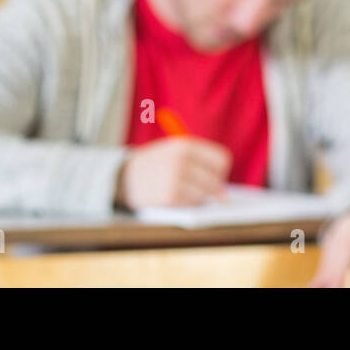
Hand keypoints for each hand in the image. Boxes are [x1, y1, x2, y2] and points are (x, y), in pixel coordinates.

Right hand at [114, 136, 231, 208]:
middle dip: (210, 187)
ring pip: (205, 195)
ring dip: (198, 196)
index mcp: (185, 145)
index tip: (211, 174)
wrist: (125, 176)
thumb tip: (224, 197)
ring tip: (182, 188)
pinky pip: (193, 204)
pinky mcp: (170, 197)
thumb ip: (203, 167)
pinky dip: (188, 203)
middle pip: (216, 180)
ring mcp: (175, 179)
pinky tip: (175, 195)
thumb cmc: (158, 164)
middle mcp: (182, 161)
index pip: (222, 159)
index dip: (219, 170)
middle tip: (196, 185)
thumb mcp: (177, 153)